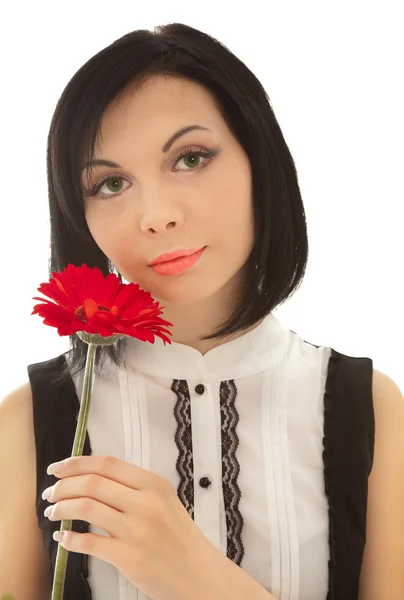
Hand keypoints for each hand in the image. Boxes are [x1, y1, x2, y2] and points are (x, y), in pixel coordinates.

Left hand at [43, 455, 222, 599]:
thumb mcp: (164, 502)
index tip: (58, 467)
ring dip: (61, 509)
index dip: (77, 463)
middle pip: (92, 483)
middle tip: (50, 492)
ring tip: (52, 512)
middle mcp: (146, 503)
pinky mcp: (129, 558)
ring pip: (86, 508)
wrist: (200, 574)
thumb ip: (134, 490)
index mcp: (154, 485)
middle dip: (63, 486)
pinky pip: (89, 543)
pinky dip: (69, 539)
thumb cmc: (180, 538)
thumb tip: (92, 481)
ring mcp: (137, 531)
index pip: (107, 464)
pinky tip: (63, 538)